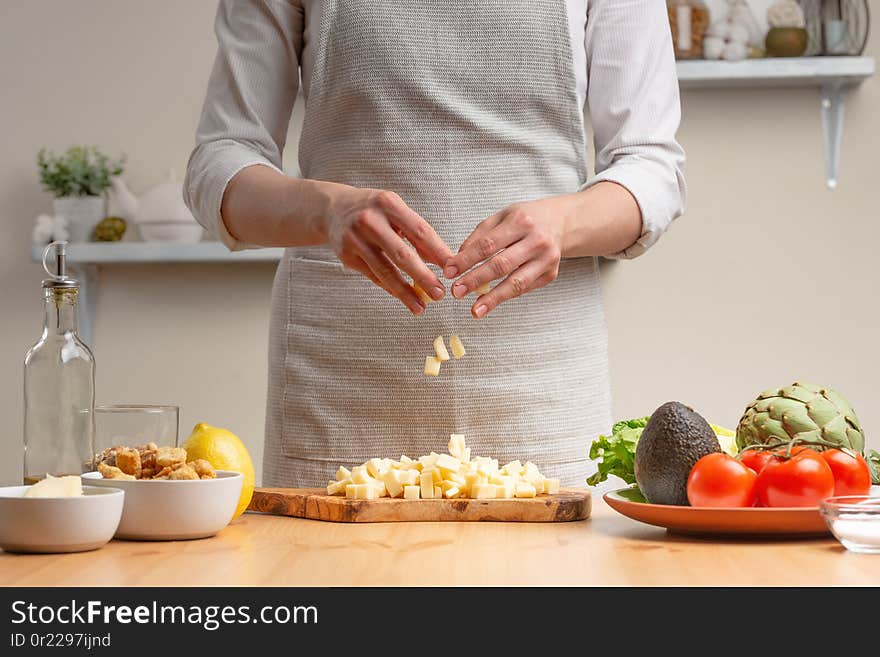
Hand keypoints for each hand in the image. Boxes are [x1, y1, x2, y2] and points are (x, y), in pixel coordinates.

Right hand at [326, 188, 452, 313]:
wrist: (333, 209)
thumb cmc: (374, 211)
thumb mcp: (395, 211)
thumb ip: (416, 233)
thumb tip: (441, 260)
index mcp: (388, 204)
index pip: (420, 231)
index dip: (438, 251)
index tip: (453, 269)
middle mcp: (370, 220)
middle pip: (402, 254)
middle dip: (423, 277)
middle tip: (440, 293)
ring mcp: (355, 239)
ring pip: (385, 270)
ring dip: (405, 292)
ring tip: (420, 307)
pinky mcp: (346, 255)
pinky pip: (373, 276)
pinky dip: (390, 288)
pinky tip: (403, 297)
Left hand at [443, 199, 563, 317]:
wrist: (561, 222)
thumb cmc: (525, 220)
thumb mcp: (502, 217)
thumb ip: (479, 236)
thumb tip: (458, 259)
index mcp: (520, 222)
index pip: (488, 244)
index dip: (466, 260)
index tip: (449, 271)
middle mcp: (536, 241)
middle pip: (501, 264)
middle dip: (475, 280)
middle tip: (456, 292)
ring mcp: (546, 259)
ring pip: (516, 283)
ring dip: (493, 298)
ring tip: (475, 310)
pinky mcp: (550, 275)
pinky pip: (524, 289)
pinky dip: (505, 296)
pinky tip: (489, 303)